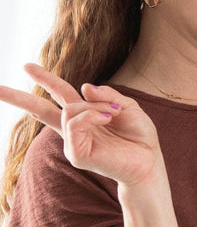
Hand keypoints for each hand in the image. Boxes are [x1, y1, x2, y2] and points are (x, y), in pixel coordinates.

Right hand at [0, 64, 160, 186]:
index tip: (26, 67)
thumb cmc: (139, 136)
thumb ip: (107, 94)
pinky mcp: (76, 154)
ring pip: (70, 110)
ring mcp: (73, 142)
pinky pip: (75, 124)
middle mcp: (74, 128)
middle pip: (40, 108)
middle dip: (18, 98)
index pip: (60, 94)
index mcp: (85, 115)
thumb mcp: (127, 107)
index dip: (45, 79)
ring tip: (114, 113)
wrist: (148, 160)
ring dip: (95, 106)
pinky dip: (92, 115)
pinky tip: (108, 118)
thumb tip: (83, 86)